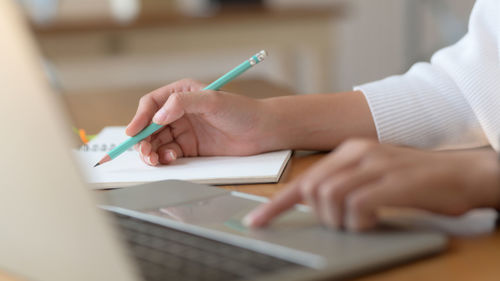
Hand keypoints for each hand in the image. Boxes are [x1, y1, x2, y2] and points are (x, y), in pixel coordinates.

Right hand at [126, 79, 276, 165]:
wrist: (261, 131)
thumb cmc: (240, 110)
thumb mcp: (212, 100)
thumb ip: (183, 103)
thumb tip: (157, 117)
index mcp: (181, 93)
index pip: (151, 104)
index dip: (139, 118)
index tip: (133, 133)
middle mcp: (179, 111)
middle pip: (149, 126)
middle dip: (142, 139)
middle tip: (144, 153)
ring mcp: (184, 130)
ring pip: (156, 141)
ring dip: (150, 151)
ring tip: (154, 160)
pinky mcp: (190, 148)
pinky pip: (168, 153)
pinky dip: (164, 158)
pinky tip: (170, 159)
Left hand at [243, 139, 499, 230]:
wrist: (464, 173)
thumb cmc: (417, 181)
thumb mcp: (373, 178)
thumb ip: (344, 185)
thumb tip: (316, 204)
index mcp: (348, 151)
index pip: (303, 180)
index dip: (276, 205)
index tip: (257, 222)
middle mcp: (358, 153)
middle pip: (312, 189)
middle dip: (319, 215)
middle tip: (343, 223)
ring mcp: (376, 164)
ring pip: (330, 196)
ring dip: (340, 220)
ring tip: (363, 222)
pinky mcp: (395, 180)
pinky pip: (358, 204)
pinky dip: (359, 220)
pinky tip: (374, 221)